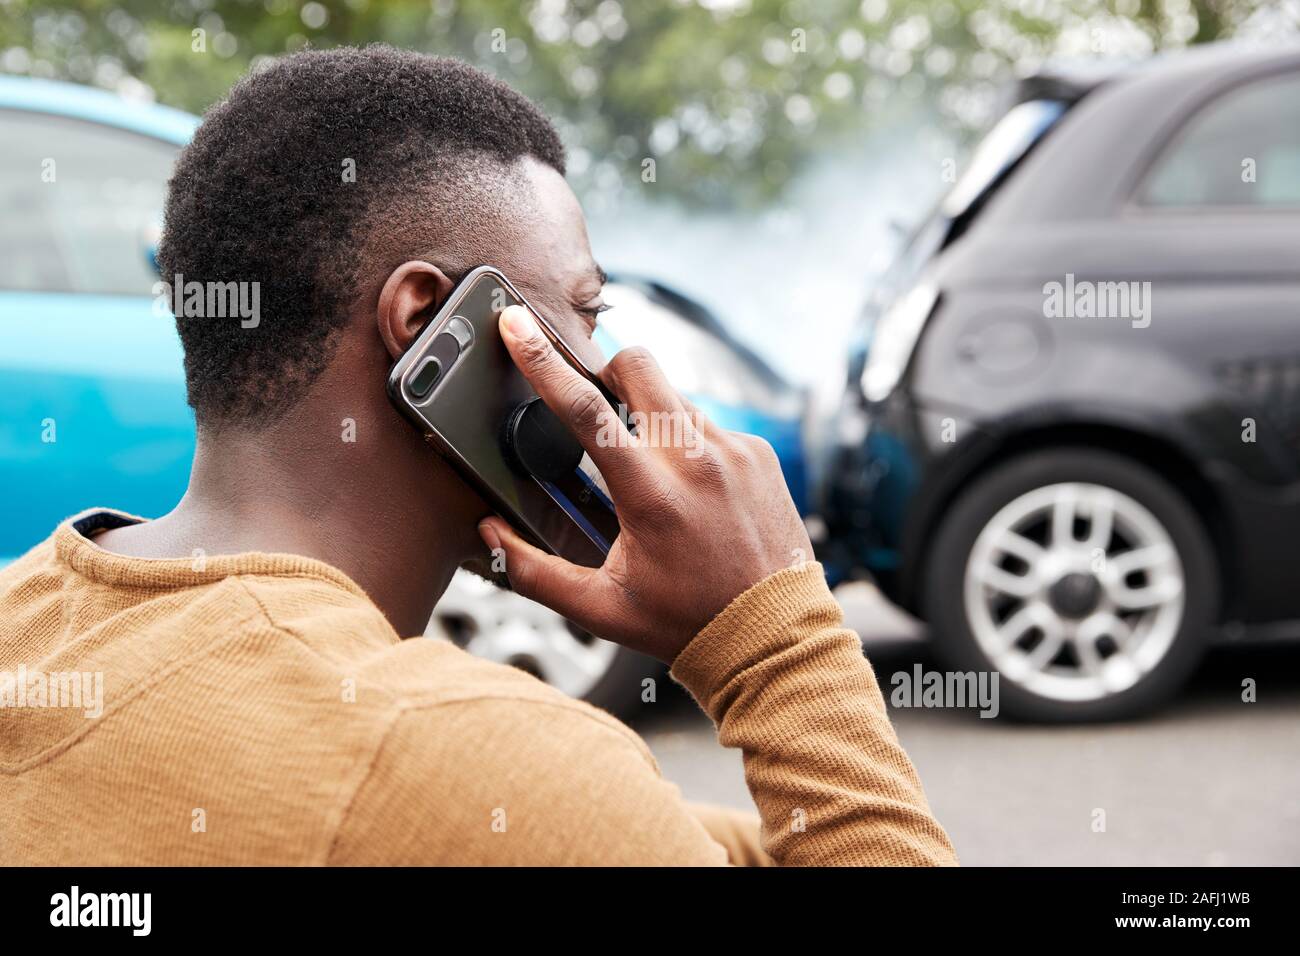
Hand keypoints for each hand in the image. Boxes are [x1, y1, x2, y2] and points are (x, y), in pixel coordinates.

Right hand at [477, 305, 812, 662]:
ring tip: (646, 466)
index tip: (516, 322)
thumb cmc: (685, 622)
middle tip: (593, 397)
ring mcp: (734, 451)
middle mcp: (696, 461)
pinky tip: (689, 486)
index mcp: (651, 495)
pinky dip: (687, 439)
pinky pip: (709, 422)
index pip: (585, 409)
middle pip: (638, 366)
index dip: (542, 361)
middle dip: (606, 367)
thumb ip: (533, 572)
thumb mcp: (600, 610)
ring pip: (674, 393)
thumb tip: (488, 531)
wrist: (772, 635)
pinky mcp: (758, 453)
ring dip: (648, 411)